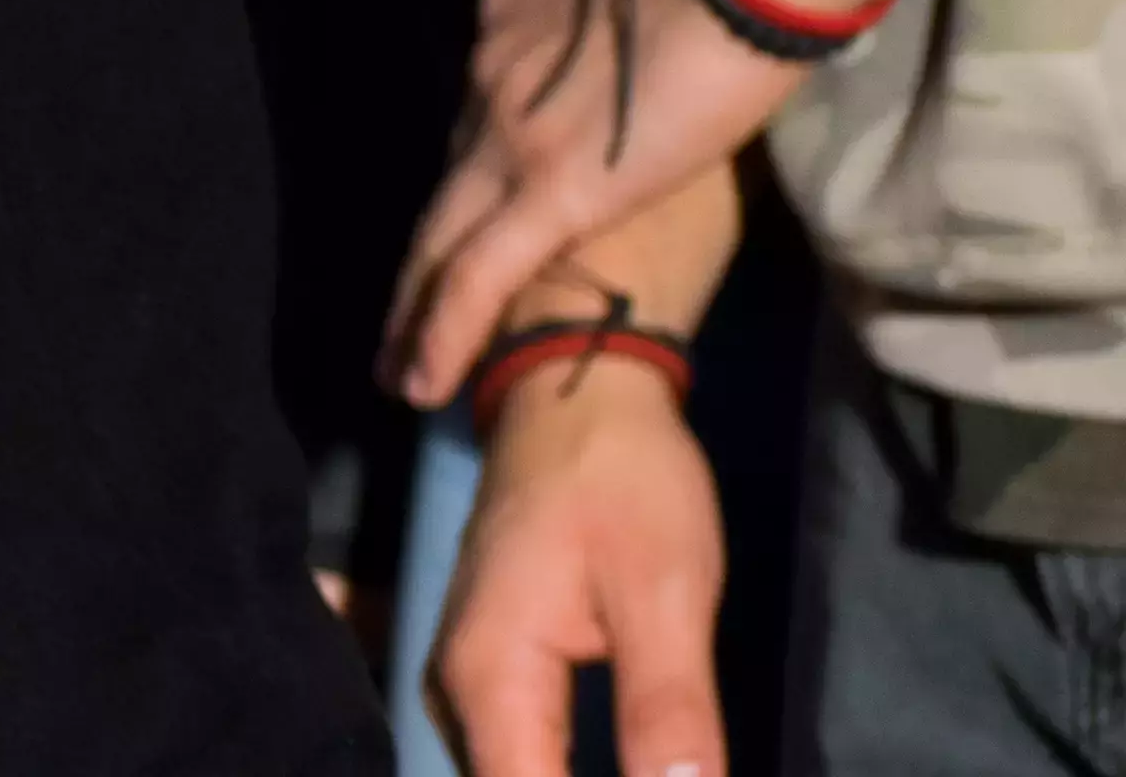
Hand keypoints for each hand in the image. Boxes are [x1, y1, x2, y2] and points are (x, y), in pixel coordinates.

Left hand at [395, 0, 807, 407]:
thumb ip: (624, 10)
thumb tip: (647, 20)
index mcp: (510, 27)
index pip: (482, 118)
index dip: (476, 178)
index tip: (475, 218)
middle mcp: (489, 78)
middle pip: (442, 187)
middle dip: (416, 263)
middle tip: (388, 328)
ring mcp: (510, 131)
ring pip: (444, 238)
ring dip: (416, 310)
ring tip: (397, 371)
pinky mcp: (553, 186)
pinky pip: (480, 272)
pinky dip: (445, 330)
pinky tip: (423, 384)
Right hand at [425, 340, 725, 776]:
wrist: (574, 393)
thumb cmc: (622, 482)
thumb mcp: (665, 594)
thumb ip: (670, 712)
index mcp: (491, 678)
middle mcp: (458, 691)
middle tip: (673, 775)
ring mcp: (469, 682)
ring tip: (662, 773)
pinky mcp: (495, 673)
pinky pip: (520, 759)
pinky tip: (627, 773)